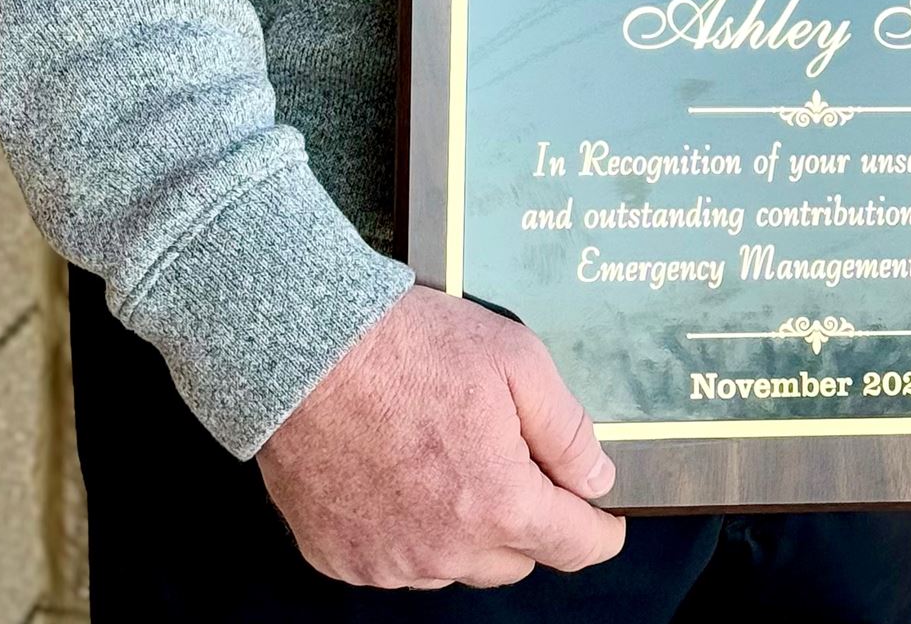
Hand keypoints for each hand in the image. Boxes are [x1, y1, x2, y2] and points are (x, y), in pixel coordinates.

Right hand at [256, 284, 627, 590]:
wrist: (307, 349)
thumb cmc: (411, 346)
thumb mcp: (516, 359)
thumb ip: (567, 429)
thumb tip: (596, 480)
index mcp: (498, 505)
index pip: (572, 545)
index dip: (597, 531)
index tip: (603, 521)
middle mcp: (445, 552)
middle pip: (514, 559)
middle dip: (524, 518)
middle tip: (507, 459)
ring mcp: (388, 563)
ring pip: (453, 563)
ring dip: (463, 527)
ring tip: (441, 455)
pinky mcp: (341, 558)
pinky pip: (395, 560)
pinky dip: (406, 529)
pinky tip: (394, 473)